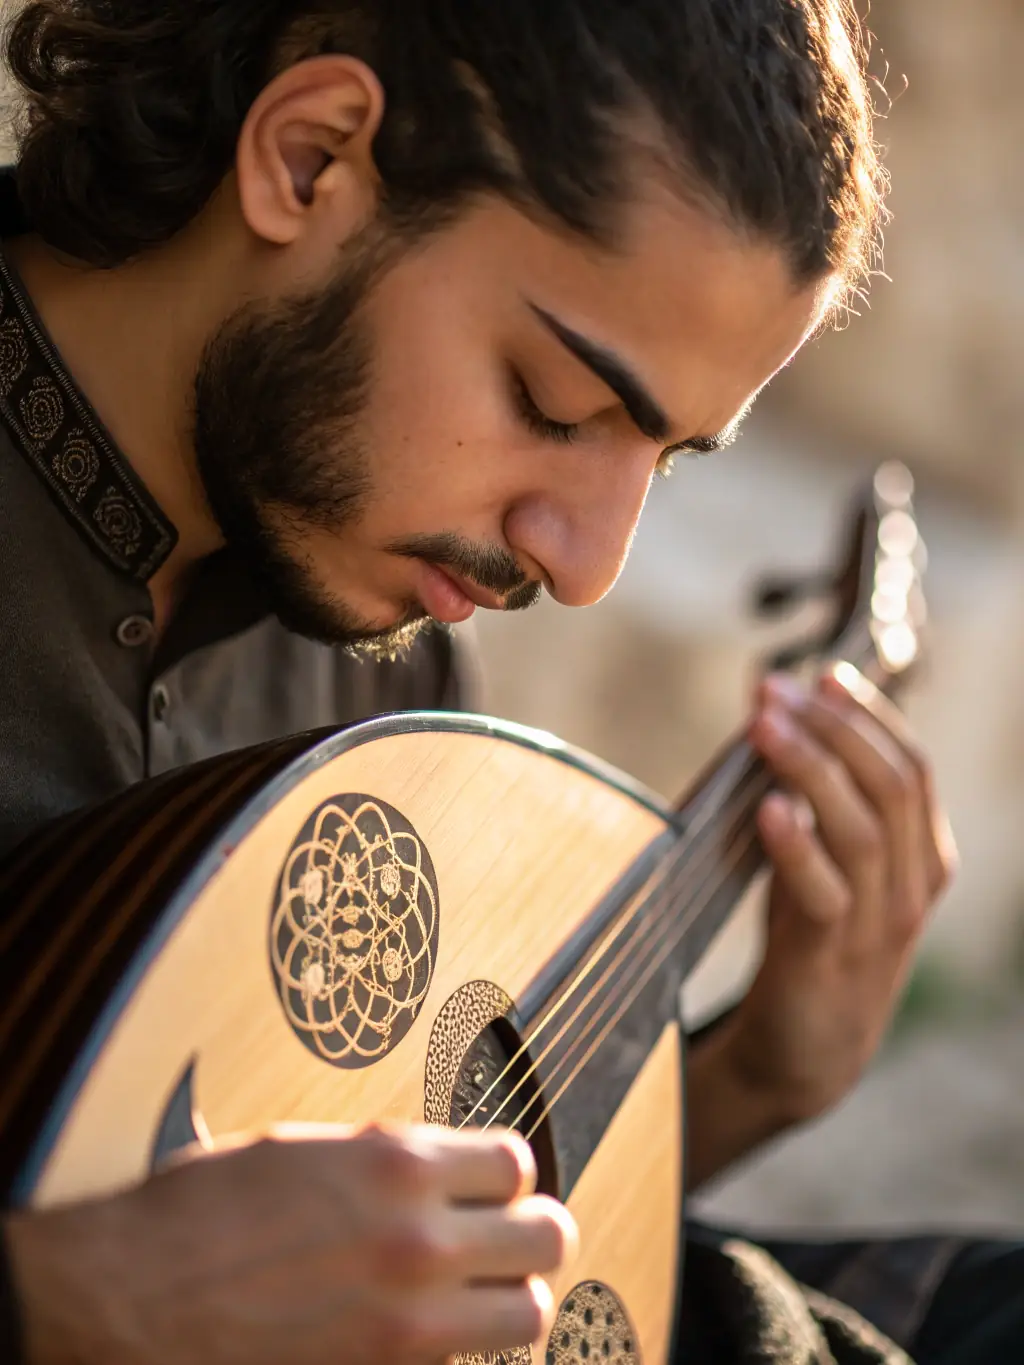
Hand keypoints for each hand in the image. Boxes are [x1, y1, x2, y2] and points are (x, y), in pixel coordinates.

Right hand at [6, 1122, 577, 1364]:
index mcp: (395, 1164)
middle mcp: (418, 1241)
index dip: (505, 1173)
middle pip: (546, 1237)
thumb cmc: (193, 1219)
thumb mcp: (295, 1150)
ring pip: (526, 1314)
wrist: (125, 1304)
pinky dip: (456, 1353)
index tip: (491, 1183)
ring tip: (476, 1294)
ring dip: (508, 1299)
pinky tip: (420, 1339)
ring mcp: (408, 1324)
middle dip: (530, 1233)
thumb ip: (376, 1159)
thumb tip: (423, 1166)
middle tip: (506, 1237)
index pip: (515, 1162)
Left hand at [722, 665, 956, 1126]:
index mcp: (920, 853)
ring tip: (762, 726)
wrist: (805, 1047)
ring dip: (810, 767)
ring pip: (862, 829)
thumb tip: (770, 704)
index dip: (868, 715)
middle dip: (833, 727)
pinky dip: (797, 846)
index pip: (912, 766)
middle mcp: (912, 884)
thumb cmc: (809, 933)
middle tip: (773, 692)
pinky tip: (768, 809)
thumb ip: (809, 791)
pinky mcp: (832, 958)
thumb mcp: (819, 854)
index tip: (819, 675)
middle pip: (890, 785)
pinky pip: (825, 893)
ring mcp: (878, 924)